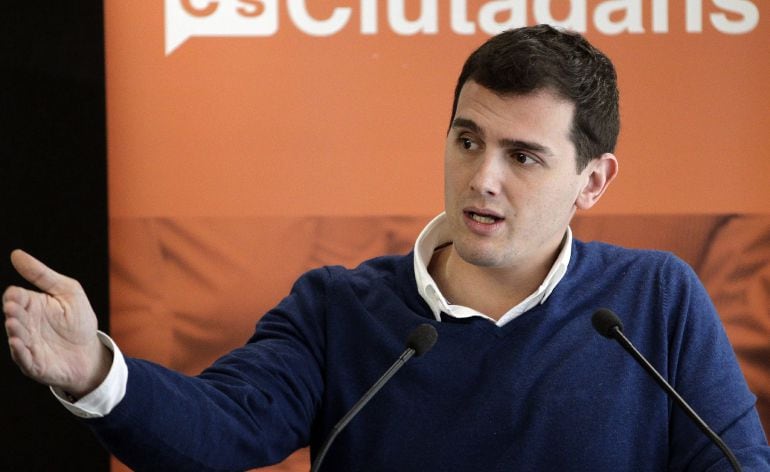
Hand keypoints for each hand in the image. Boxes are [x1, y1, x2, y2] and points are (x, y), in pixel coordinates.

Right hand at [3, 249, 110, 397]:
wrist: (90, 352)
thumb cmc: (78, 320)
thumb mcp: (67, 291)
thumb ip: (42, 274)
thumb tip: (16, 254)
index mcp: (31, 305)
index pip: (15, 297)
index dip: (14, 296)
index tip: (15, 296)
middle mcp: (25, 324)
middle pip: (13, 316)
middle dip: (12, 313)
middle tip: (12, 308)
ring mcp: (28, 344)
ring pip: (15, 336)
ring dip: (14, 331)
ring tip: (13, 324)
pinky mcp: (34, 363)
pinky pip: (23, 358)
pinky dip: (19, 351)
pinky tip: (18, 343)